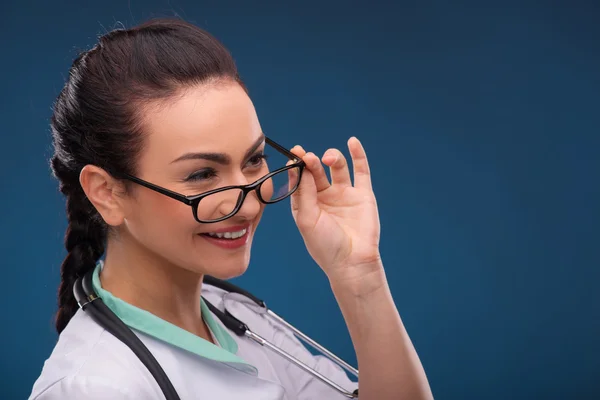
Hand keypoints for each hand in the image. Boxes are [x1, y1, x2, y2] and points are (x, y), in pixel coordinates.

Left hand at [290, 137, 381, 283]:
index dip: (296, 167)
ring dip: (331, 158)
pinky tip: (352, 142)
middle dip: (310, 162)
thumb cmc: (325, 245)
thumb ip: (304, 193)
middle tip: (306, 156)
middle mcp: (325, 197)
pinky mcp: (363, 195)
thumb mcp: (307, 219)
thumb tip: (300, 168)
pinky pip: (361, 171)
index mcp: (307, 204)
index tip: (294, 155)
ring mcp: (344, 194)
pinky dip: (358, 155)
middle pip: (316, 171)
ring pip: (337, 168)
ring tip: (326, 159)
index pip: (300, 180)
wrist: (351, 262)